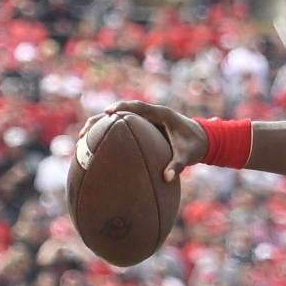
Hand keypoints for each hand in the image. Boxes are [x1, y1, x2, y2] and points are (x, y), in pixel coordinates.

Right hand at [83, 101, 208, 181]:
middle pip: (121, 112)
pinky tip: (96, 147)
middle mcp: (150, 114)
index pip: (138, 107)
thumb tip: (167, 178)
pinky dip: (110, 134)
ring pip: (118, 120)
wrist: (202, 140)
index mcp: (161, 114)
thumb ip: (178, 166)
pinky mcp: (143, 127)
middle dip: (101, 120)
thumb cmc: (195, 146)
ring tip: (82, 140)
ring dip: (101, 127)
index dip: (122, 108)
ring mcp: (145, 120)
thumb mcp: (188, 156)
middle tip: (85, 132)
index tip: (108, 112)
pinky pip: (124, 128)